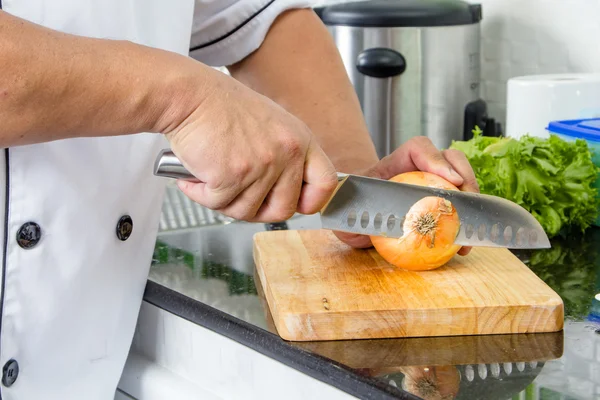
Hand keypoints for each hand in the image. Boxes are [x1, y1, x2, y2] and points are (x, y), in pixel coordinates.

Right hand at [164, 70, 337, 221]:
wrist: (188, 95)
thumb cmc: (220, 108)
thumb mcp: (270, 124)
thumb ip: (284, 155)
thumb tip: (284, 191)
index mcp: (299, 140)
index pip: (325, 182)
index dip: (311, 202)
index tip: (296, 205)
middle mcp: (286, 153)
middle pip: (283, 210)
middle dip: (257, 211)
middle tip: (237, 196)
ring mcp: (261, 166)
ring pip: (246, 212)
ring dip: (223, 201)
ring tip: (211, 177)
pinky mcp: (233, 176)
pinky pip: (218, 204)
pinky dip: (201, 195)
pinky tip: (194, 177)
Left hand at [334, 136, 478, 253]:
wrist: (355, 218)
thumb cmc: (350, 208)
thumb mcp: (344, 209)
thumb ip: (347, 212)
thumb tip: (359, 222)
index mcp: (394, 165)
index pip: (417, 148)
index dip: (435, 158)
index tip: (450, 180)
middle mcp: (417, 171)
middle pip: (450, 160)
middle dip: (466, 178)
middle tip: (469, 203)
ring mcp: (431, 186)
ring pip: (461, 183)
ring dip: (472, 205)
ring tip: (469, 233)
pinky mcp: (438, 205)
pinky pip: (459, 208)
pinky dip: (466, 225)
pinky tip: (463, 246)